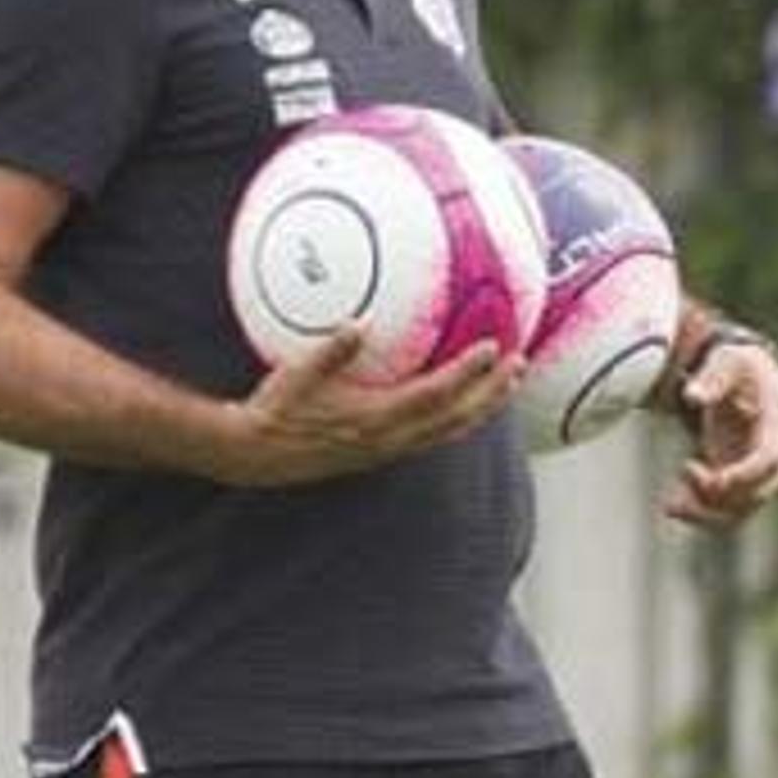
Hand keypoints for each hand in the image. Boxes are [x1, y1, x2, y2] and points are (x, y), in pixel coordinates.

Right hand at [214, 331, 519, 487]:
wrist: (258, 456)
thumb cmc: (275, 410)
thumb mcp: (297, 374)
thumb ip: (331, 350)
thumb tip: (359, 321)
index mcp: (375, 419)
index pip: (435, 395)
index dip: (467, 374)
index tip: (492, 348)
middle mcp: (389, 439)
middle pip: (456, 418)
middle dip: (492, 393)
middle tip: (520, 365)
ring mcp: (388, 449)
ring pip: (449, 431)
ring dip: (482, 408)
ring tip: (507, 385)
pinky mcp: (382, 453)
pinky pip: (433, 436)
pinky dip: (458, 418)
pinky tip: (465, 404)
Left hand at [665, 338, 777, 529]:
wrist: (748, 380)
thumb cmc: (738, 369)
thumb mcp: (726, 363)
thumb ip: (712, 379)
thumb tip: (691, 395)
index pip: (769, 459)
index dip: (745, 474)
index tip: (714, 481)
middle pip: (758, 492)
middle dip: (721, 495)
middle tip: (685, 470)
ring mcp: (763, 476)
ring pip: (741, 511)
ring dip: (706, 512)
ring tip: (670, 503)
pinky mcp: (744, 486)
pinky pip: (728, 512)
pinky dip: (701, 514)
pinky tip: (672, 506)